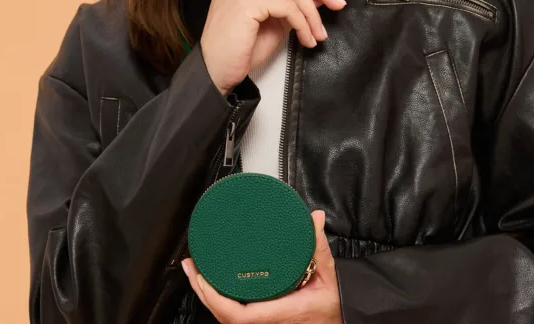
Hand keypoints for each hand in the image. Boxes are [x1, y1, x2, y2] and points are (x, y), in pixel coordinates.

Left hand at [181, 210, 341, 323]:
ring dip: (207, 297)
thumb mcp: (328, 273)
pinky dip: (219, 303)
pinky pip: (234, 319)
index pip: (240, 316)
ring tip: (196, 273)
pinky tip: (212, 288)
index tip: (203, 277)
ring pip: (226, 320)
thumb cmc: (333, 304)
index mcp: (282, 313)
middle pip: (224, 318)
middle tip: (192, 267)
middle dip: (202, 292)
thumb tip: (314, 219)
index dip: (216, 298)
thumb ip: (318, 244)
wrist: (342, 321)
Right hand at [200, 0, 347, 96]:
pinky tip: (306, 39)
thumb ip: (293, 3)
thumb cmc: (241, 49)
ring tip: (319, 33)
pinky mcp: (245, 2)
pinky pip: (287, 7)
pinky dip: (303, 24)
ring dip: (313, 12)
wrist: (216, 72)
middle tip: (338, 3)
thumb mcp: (274, 21)